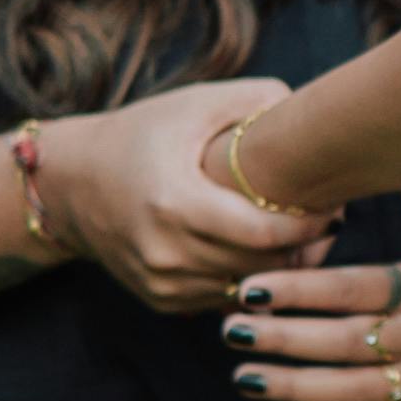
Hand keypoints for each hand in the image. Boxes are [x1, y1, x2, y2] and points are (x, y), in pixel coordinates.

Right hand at [48, 82, 321, 314]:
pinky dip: (250, 280)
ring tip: (303, 236)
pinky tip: (264, 253)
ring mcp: (162, 282)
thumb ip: (256, 100)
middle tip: (328, 220)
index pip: (264, 234)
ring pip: (247, 289)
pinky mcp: (162, 300)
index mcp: (174, 203)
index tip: (331, 206)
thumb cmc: (140, 134)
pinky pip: (225, 299)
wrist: (70, 184)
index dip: (307, 225)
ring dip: (281, 268)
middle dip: (302, 247)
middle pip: (261, 266)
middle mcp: (165, 252)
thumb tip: (313, 113)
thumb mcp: (194, 104)